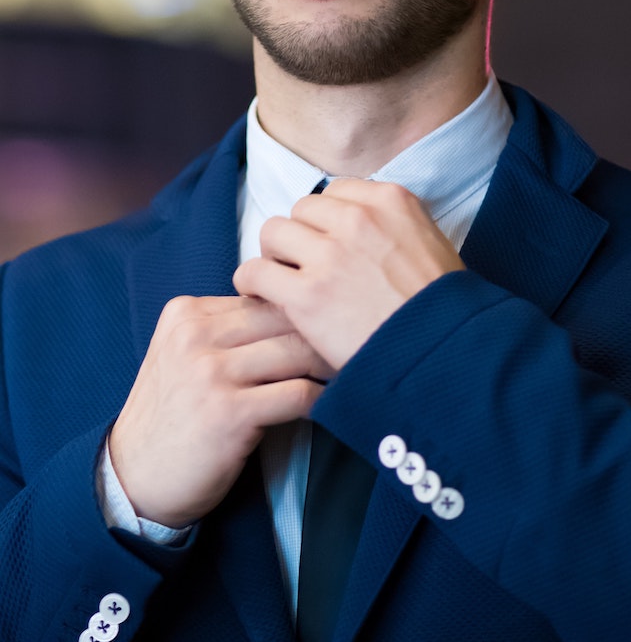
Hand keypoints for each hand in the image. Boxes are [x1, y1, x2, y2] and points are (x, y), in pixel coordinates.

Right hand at [109, 294, 327, 527]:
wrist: (133, 479)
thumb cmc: (172, 416)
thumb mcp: (182, 355)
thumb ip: (226, 329)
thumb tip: (295, 310)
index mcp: (186, 313)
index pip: (262, 296)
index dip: (300, 309)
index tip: (328, 321)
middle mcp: (195, 335)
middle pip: (282, 317)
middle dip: (321, 330)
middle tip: (350, 343)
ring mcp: (210, 373)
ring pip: (295, 350)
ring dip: (327, 363)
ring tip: (347, 370)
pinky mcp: (229, 413)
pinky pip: (297, 393)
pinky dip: (320, 398)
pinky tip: (327, 404)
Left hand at [234, 179, 463, 370]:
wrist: (444, 352)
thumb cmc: (442, 308)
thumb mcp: (432, 243)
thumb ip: (394, 226)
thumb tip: (363, 228)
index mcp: (390, 200)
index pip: (336, 192)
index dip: (327, 220)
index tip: (328, 241)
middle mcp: (357, 219)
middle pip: (302, 209)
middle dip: (301, 235)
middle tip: (304, 264)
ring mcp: (330, 255)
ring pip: (274, 232)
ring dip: (274, 255)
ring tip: (281, 278)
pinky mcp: (307, 294)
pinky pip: (256, 272)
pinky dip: (253, 282)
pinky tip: (261, 295)